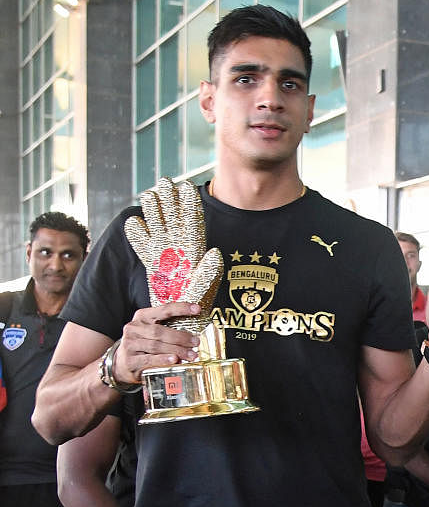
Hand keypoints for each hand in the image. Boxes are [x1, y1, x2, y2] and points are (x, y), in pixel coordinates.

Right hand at [114, 302, 203, 384]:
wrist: (121, 363)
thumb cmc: (142, 344)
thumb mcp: (151, 331)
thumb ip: (168, 328)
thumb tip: (194, 334)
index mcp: (142, 317)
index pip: (164, 310)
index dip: (181, 308)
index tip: (197, 309)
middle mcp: (134, 328)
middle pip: (160, 331)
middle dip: (181, 337)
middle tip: (196, 342)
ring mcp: (130, 344)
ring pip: (156, 345)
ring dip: (177, 350)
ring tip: (191, 354)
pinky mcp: (130, 360)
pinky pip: (150, 359)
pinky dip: (163, 359)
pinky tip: (175, 359)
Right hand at [124, 179, 224, 334]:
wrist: (174, 325)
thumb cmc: (193, 307)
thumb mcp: (203, 288)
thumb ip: (208, 271)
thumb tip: (215, 252)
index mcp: (191, 251)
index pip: (190, 222)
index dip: (188, 205)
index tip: (186, 187)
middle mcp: (177, 249)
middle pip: (171, 219)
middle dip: (168, 200)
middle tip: (164, 181)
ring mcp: (163, 254)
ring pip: (156, 226)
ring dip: (153, 210)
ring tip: (150, 194)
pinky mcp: (151, 262)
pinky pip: (142, 244)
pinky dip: (137, 234)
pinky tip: (135, 222)